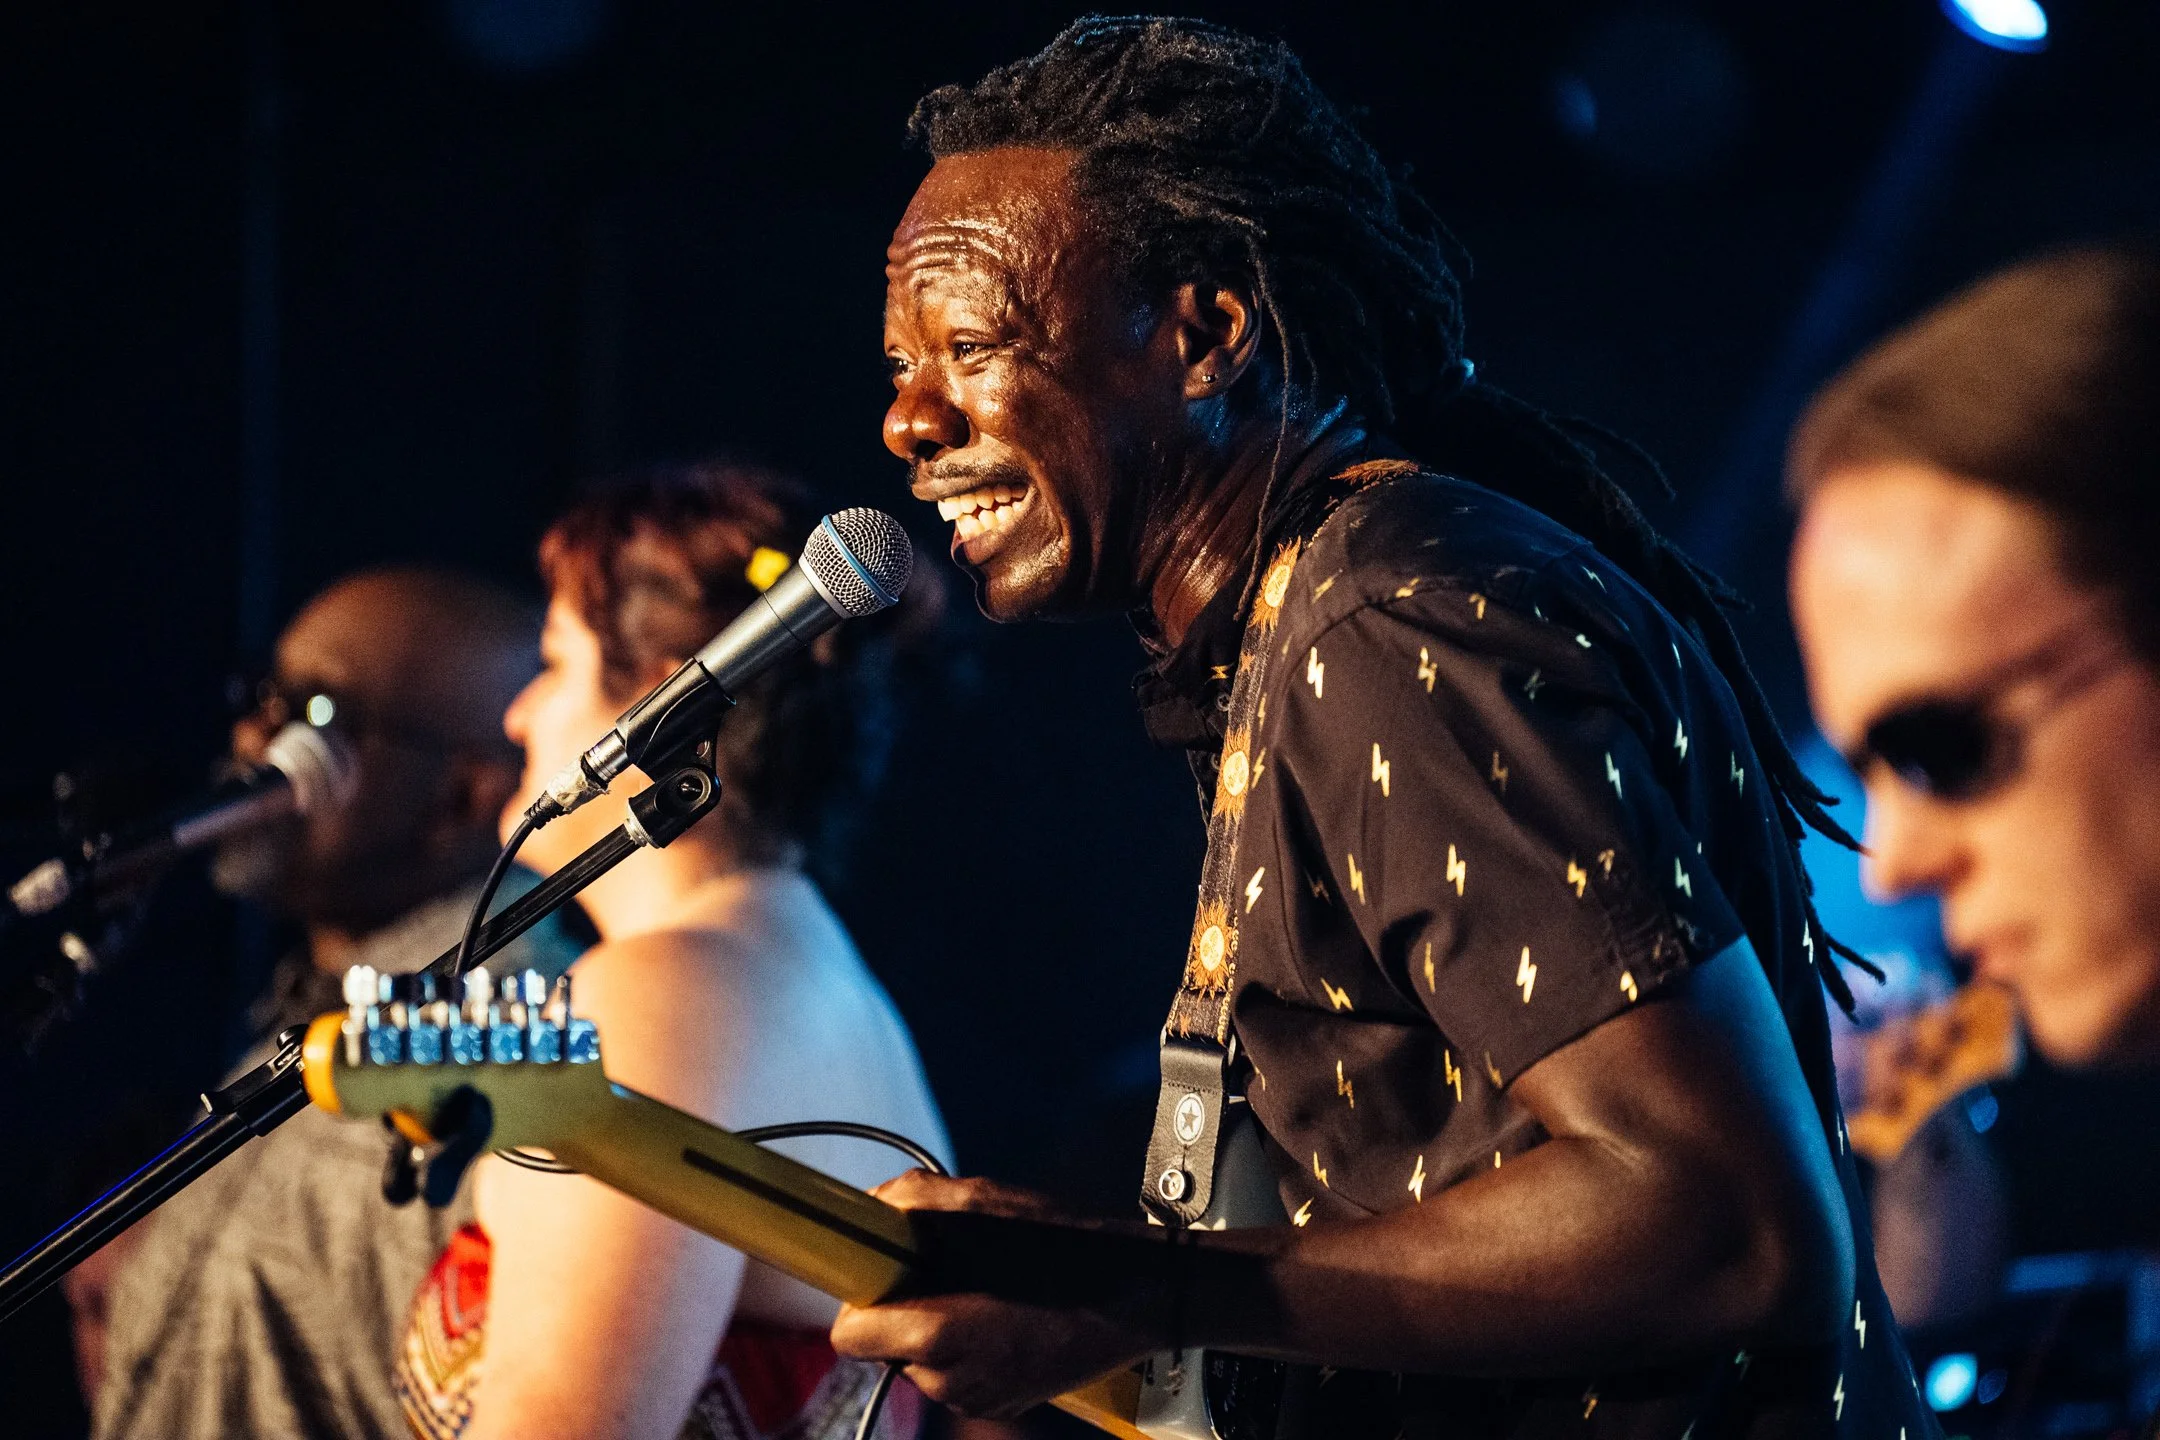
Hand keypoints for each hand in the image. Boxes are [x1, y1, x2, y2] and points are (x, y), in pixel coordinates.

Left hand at [830, 1172, 1161, 1417]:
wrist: (1138, 1294)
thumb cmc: (1062, 1245)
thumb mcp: (983, 1201)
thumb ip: (912, 1200)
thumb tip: (871, 1209)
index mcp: (934, 1335)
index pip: (848, 1334)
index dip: (859, 1295)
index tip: (882, 1268)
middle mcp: (947, 1382)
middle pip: (885, 1344)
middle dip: (907, 1303)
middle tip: (949, 1263)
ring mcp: (976, 1401)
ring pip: (922, 1358)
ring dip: (940, 1320)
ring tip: (992, 1283)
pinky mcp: (1001, 1403)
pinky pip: (958, 1371)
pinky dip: (970, 1341)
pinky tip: (1010, 1310)